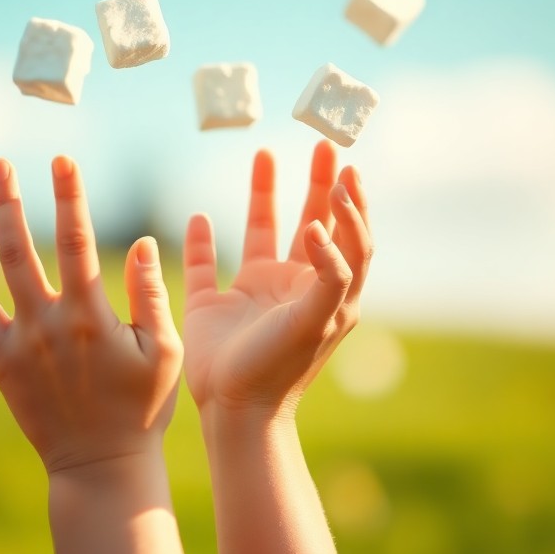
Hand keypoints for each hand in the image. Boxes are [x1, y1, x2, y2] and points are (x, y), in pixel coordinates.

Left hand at [0, 156, 182, 473]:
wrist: (101, 466)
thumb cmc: (141, 409)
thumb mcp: (164, 351)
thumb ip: (150, 294)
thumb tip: (139, 242)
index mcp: (92, 317)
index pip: (78, 240)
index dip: (70, 196)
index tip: (62, 160)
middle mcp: (50, 324)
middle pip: (23, 246)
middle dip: (11, 198)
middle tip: (1, 161)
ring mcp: (20, 342)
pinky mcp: (1, 361)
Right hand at [182, 141, 372, 418]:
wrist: (237, 409)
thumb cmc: (282, 368)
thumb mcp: (316, 319)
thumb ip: (328, 273)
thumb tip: (319, 225)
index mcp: (327, 293)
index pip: (350, 239)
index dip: (353, 207)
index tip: (345, 174)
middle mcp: (295, 287)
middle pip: (315, 224)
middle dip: (323, 185)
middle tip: (326, 144)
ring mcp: (255, 294)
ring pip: (263, 232)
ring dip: (267, 193)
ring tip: (268, 152)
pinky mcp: (217, 303)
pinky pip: (208, 263)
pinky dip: (203, 239)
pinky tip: (201, 217)